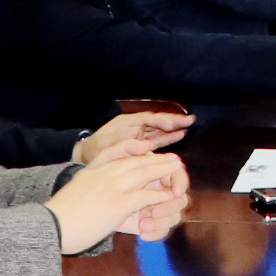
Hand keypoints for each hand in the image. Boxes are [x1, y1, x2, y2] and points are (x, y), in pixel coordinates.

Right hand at [48, 148, 189, 251]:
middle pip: (136, 161)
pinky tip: (168, 195)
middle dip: (156, 159)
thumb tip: (93, 187)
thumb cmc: (59, 214)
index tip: (147, 149)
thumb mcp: (74, 189)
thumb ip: (87, 183)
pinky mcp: (119, 203)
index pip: (118, 154)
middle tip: (172, 158)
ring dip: (163, 170)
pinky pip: (145, 195)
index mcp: (93, 170)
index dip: (136, 151)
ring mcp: (112, 187)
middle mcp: (104, 174)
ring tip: (177, 169)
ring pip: (144, 173)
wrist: (51, 226)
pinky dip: (159, 195)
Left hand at [72, 108, 188, 165]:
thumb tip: (147, 146)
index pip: (148, 119)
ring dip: (173, 127)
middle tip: (190, 119)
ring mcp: (138, 134)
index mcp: (127, 123)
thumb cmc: (95, 150)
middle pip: (157, 121)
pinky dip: (168, 136)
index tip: (174, 124)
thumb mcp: (108, 147)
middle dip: (173, 121)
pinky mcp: (140, 143)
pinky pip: (157, 137)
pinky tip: (179, 135)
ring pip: (159, 129)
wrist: (85, 156)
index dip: (162, 121)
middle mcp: (135, 126)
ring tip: (188, 124)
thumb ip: (127, 146)